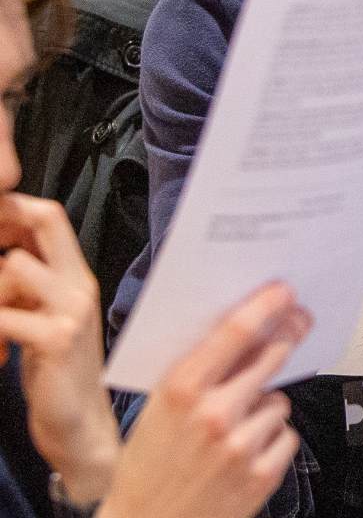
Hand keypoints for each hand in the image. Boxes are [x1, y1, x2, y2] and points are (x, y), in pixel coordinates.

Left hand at [0, 193, 119, 503]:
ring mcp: (73, 309)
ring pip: (13, 266)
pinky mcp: (58, 338)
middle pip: (42, 220)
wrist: (80, 426)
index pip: (48, 214)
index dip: (11, 210)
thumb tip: (3, 256)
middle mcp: (81, 284)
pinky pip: (5, 315)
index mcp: (76, 276)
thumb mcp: (44, 318)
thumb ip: (28, 285)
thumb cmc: (55, 374)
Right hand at [100, 283, 310, 517]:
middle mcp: (213, 416)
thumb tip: (242, 333)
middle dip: (287, 337)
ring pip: (279, 401)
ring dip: (265, 408)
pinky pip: (286, 435)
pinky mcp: (262, 474)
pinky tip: (244, 453)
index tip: (285, 292)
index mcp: (180, 392)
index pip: (235, 334)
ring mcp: (240, 446)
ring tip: (234, 430)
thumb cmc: (148, 468)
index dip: (266, 306)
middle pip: (271, 357)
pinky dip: (272, 440)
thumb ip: (196, 374)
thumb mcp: (156, 411)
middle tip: (298, 322)